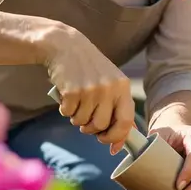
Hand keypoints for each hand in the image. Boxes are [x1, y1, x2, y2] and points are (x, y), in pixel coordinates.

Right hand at [42, 24, 135, 153]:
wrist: (65, 46)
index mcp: (122, 87)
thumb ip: (116, 107)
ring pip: (82, 121)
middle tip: (85, 120)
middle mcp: (109, 88)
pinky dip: (65, 109)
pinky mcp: (72, 90)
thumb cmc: (89, 68)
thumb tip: (119, 144)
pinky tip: (66, 96)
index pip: (126, 121)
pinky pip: (68, 113)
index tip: (107, 142)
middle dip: (91, 128)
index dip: (116, 137)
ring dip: (76, 118)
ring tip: (76, 103)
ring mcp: (90, 89)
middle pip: (101, 125)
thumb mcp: (110, 82)